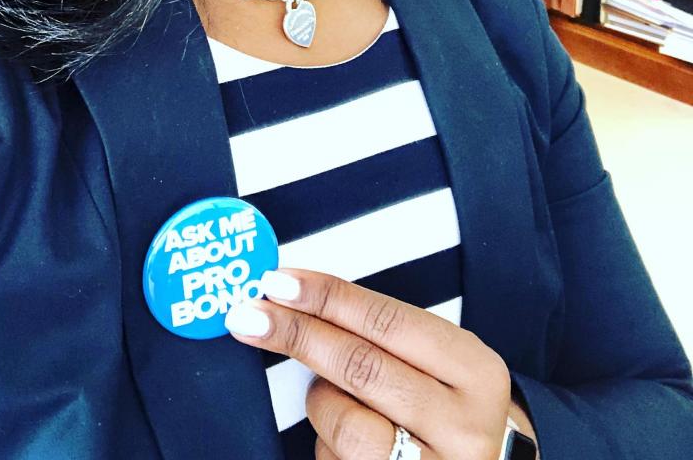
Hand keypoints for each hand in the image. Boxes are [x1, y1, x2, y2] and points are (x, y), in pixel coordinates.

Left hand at [224, 268, 520, 458]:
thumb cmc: (447, 409)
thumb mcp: (440, 366)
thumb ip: (384, 336)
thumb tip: (295, 297)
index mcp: (476, 373)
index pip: (388, 322)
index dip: (327, 297)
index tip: (278, 281)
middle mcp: (466, 428)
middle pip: (362, 368)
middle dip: (297, 335)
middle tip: (248, 316)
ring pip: (348, 426)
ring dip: (324, 407)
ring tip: (339, 404)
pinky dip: (329, 449)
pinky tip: (347, 449)